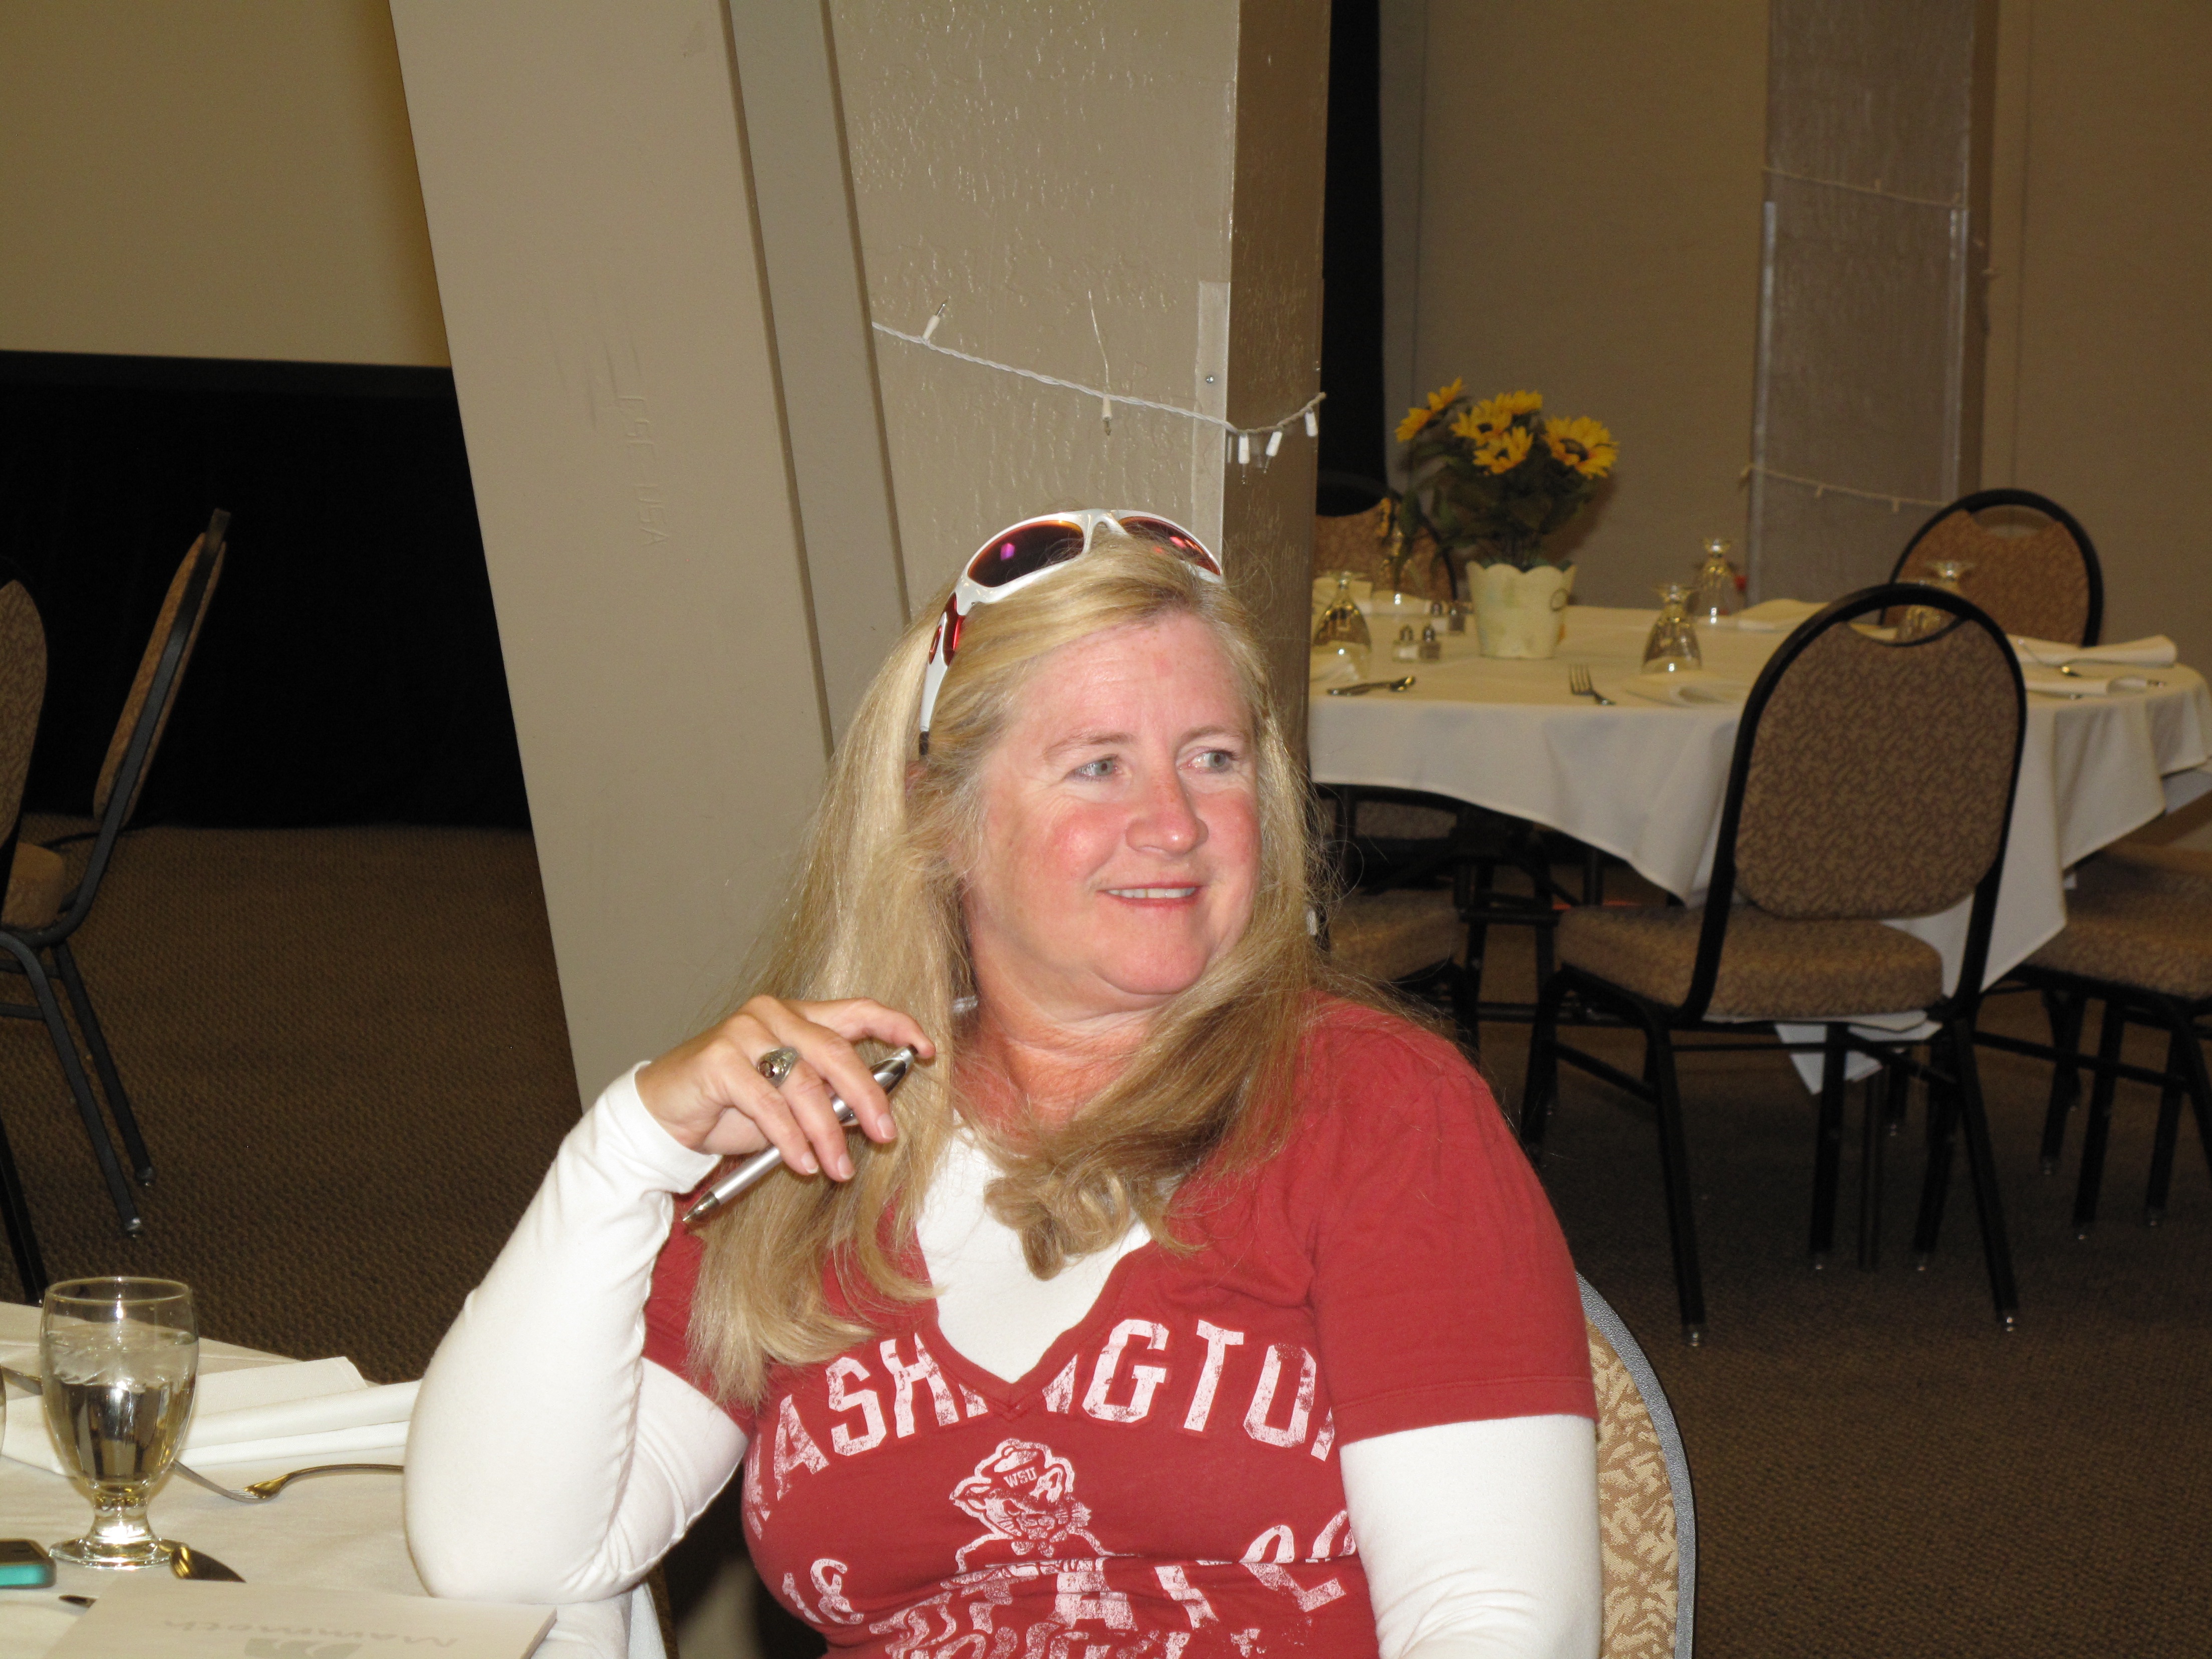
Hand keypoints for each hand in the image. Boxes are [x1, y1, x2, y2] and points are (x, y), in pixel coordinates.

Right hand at [635, 997, 933, 1179]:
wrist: (664, 1112)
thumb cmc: (732, 1104)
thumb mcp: (790, 1101)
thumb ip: (827, 1098)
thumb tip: (872, 1115)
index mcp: (799, 1015)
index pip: (859, 1010)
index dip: (898, 1027)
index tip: (927, 1051)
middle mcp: (775, 1015)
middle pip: (837, 1051)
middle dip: (867, 1096)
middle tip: (885, 1135)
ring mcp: (745, 1032)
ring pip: (803, 1083)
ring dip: (826, 1132)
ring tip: (838, 1168)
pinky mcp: (719, 1058)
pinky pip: (768, 1104)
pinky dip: (790, 1140)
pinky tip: (802, 1163)